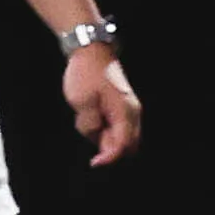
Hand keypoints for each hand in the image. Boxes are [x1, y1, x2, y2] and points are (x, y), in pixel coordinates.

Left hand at [63, 43, 141, 166]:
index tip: (94, 163)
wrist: (91, 50)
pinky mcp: (122, 106)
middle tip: (89, 133)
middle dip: (108, 148)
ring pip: (121, 135)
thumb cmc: (86, 74)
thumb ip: (90, 125)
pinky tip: (90, 113)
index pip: (122, 145)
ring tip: (86, 114)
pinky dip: (103, 127)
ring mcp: (129, 108)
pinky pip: (116, 125)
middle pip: (127, 144)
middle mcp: (132, 112)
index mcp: (124, 112)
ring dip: (103, 135)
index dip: (108, 158)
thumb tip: (96, 138)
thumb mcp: (82, 102)